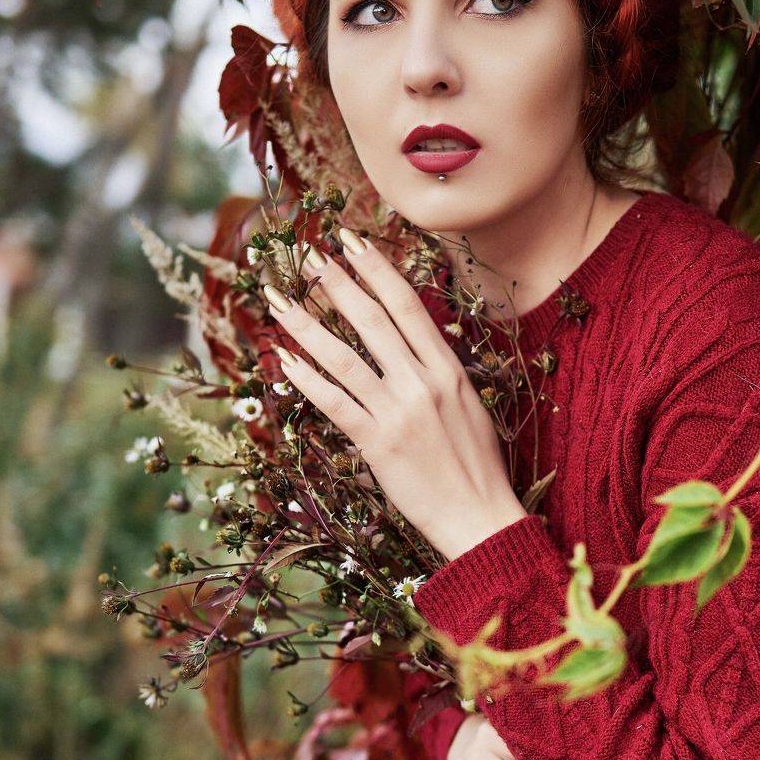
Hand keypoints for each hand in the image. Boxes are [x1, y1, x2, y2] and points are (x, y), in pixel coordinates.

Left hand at [265, 227, 526, 562]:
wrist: (482, 518)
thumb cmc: (477, 465)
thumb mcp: (468, 405)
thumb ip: (438, 371)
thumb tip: (412, 342)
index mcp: (448, 368)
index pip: (406, 305)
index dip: (375, 268)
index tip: (350, 240)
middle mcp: (423, 383)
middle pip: (371, 320)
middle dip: (334, 283)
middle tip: (305, 255)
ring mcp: (399, 413)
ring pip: (345, 357)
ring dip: (306, 325)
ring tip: (278, 300)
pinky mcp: (379, 444)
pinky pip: (336, 404)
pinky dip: (308, 380)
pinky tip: (284, 360)